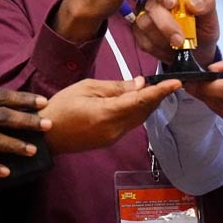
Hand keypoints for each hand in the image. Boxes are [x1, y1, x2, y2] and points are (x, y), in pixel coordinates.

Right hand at [42, 76, 180, 152]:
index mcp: (108, 114)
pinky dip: (138, 111)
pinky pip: (131, 123)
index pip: (141, 100)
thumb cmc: (62, 107)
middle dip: (158, 96)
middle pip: (144, 110)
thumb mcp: (87, 88)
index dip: (161, 91)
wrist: (46, 136)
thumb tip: (140, 83)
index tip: (176, 83)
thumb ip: (116, 87)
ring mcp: (113, 137)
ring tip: (155, 89)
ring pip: (139, 118)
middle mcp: (115, 129)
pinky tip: (138, 101)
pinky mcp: (110, 140)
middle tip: (167, 82)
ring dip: (149, 104)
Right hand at [132, 0, 218, 65]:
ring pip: (145, 22)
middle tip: (179, 37)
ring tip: (179, 43)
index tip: (173, 4)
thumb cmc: (202, 25)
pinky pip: (143, 39)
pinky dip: (159, 46)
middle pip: (150, 4)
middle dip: (166, 23)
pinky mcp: (139, 32)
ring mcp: (144, 14)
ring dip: (164, 36)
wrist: (198, 50)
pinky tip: (169, 47)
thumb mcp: (210, 13)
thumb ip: (206, 2)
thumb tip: (192, 2)